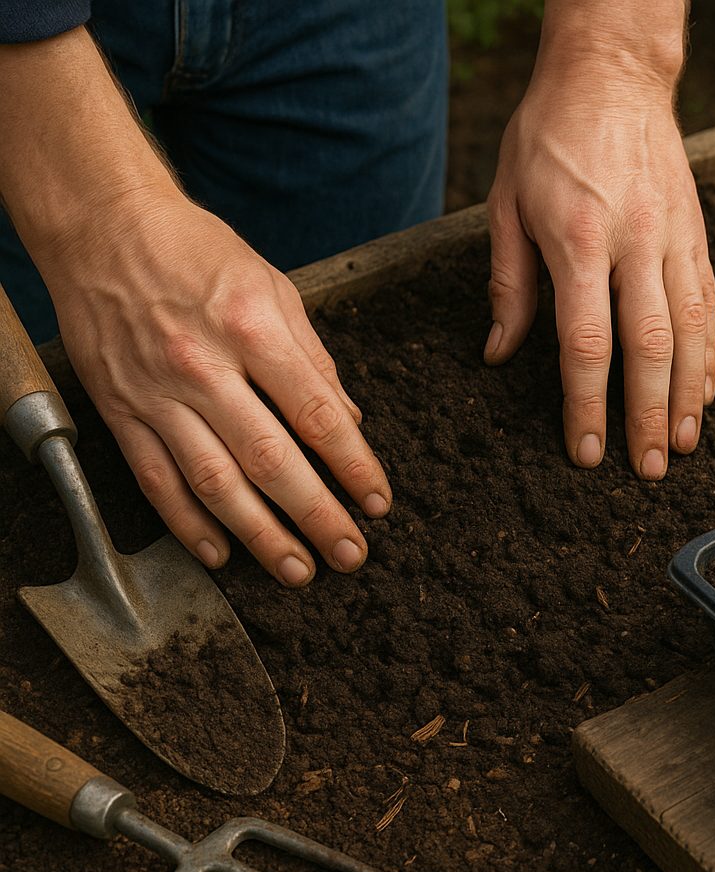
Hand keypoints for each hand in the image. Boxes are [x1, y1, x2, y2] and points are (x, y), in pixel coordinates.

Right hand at [39, 186, 391, 585]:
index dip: (354, 467)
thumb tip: (350, 420)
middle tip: (350, 554)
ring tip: (297, 570)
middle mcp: (203, 367)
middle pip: (271, 460)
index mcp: (252, 330)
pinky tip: (220, 553)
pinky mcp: (119, 410)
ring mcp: (156, 393)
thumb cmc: (196, 252)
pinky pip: (156, 480)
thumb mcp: (274, 288)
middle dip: (317, 516)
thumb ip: (315, 359)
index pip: (318, 416)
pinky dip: (188, 524)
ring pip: (214, 482)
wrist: (102, 226)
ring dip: (260, 535)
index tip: (378, 502)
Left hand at [484, 48, 714, 478]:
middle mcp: (634, 243)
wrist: (611, 73)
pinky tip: (707, 391)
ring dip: (690, 394)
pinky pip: (709, 304)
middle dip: (649, 414)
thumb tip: (500, 353)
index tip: (586, 450)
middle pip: (649, 347)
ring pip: (692, 330)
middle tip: (650, 467)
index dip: (588, 404)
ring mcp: (672, 238)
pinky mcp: (695, 234)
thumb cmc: (549, 134)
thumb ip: (509, 284)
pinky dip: (711, 353)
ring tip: (686, 443)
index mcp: (579, 239)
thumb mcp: (506, 202)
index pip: (586, 342)